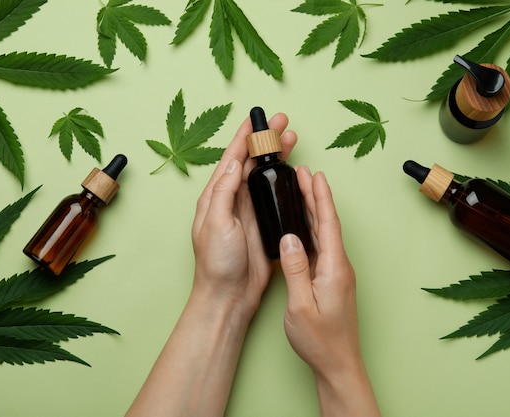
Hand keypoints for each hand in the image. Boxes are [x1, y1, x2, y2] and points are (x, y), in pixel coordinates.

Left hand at [191, 112, 296, 319]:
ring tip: (292, 138)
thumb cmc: (217, 263)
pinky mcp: (265, 223)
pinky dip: (285, 181)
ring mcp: (250, 211)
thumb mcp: (215, 221)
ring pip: (265, 175)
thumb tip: (232, 160)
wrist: (231, 295)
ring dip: (277, 156)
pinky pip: (276, 195)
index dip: (245, 136)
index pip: (231, 158)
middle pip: (251, 161)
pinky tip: (294, 172)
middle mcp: (233, 199)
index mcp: (217, 196)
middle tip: (283, 122)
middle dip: (267, 140)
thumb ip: (224, 190)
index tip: (257, 117)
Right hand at [280, 168, 380, 416]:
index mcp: (334, 268)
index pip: (327, 224)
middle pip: (326, 223)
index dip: (320, 197)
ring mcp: (336, 273)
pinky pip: (321, 247)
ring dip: (313, 211)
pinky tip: (301, 225)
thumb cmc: (320, 340)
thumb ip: (294, 268)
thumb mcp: (300, 305)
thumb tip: (288, 237)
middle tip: (303, 174)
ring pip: (324, 234)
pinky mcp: (331, 280)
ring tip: (302, 191)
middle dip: (315, 197)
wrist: (338, 363)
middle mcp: (339, 266)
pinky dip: (311, 230)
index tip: (313, 175)